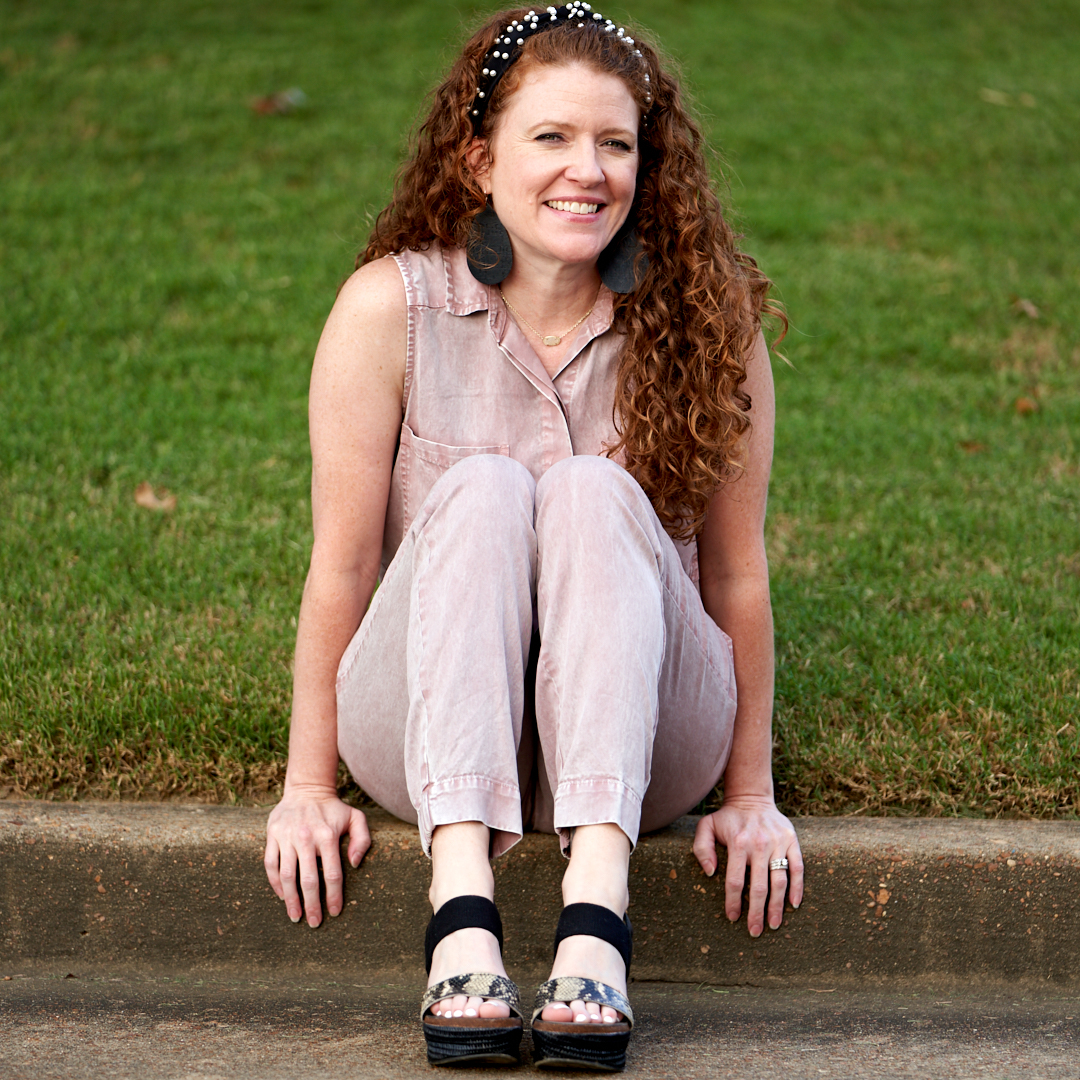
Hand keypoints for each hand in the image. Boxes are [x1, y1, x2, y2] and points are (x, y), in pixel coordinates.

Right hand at [264, 785, 370, 926]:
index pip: (332, 873)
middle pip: (308, 879)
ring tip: (295, 917)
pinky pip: (270, 864)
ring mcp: (287, 837)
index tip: (335, 912)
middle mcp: (306, 837)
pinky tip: (282, 896)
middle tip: (314, 923)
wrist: (307, 789)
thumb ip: (362, 840)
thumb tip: (355, 864)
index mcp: (328, 836)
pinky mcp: (272, 835)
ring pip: (287, 875)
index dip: (334, 896)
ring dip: (291, 900)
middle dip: (311, 905)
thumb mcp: (356, 818)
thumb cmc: (333, 809)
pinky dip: (275, 883)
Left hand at [692, 794, 802, 936]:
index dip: (733, 902)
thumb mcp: (706, 826)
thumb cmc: (727, 818)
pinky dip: (798, 888)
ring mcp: (778, 843)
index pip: (735, 881)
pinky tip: (794, 904)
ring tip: (774, 925)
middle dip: (756, 912)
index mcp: (738, 843)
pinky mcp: (792, 841)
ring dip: (777, 906)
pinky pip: (798, 868)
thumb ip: (701, 848)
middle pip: (759, 887)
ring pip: (780, 881)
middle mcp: (759, 844)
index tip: (732, 917)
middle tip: (754, 931)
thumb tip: (710, 873)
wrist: (751, 797)